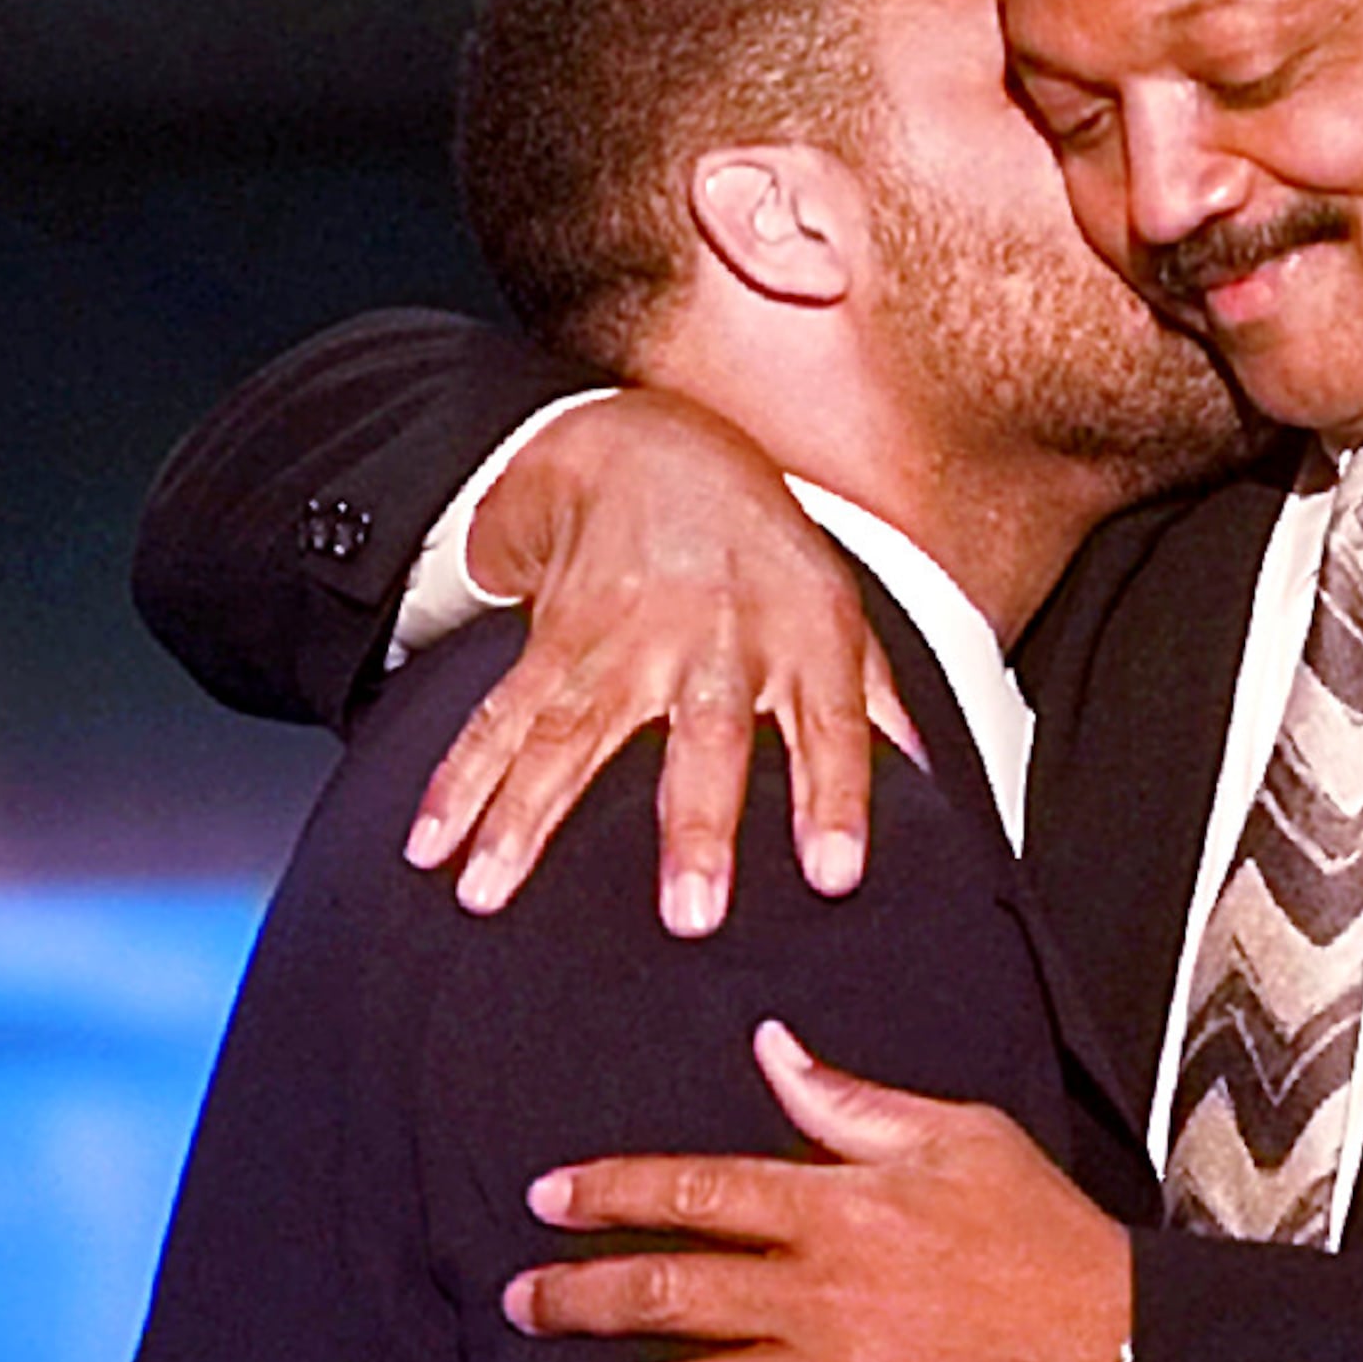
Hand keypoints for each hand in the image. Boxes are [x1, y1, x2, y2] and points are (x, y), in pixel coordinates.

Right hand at [402, 388, 911, 922]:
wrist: (654, 446)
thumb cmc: (761, 550)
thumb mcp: (837, 606)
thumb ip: (877, 702)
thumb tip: (931, 783)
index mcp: (800, 637)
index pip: (832, 726)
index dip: (837, 798)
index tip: (835, 876)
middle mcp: (714, 640)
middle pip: (705, 739)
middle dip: (697, 829)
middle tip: (690, 915)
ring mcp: (626, 638)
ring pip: (575, 734)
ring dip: (525, 818)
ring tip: (487, 894)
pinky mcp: (554, 637)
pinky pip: (501, 714)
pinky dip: (459, 780)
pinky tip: (431, 841)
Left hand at [506, 1021, 1130, 1361]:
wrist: (1115, 1347)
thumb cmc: (1041, 1232)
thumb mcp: (958, 1135)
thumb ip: (850, 1100)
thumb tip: (772, 1047)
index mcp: (838, 1208)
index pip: (696, 1192)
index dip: (611, 1193)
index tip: (548, 1198)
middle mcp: (818, 1296)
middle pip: (668, 1295)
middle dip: (579, 1300)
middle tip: (521, 1304)